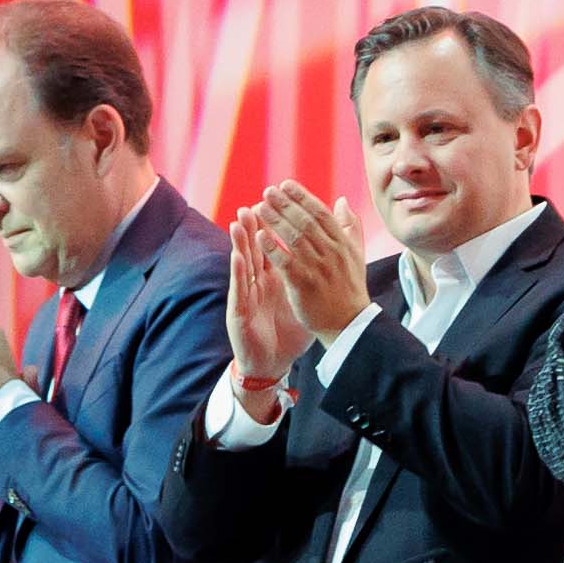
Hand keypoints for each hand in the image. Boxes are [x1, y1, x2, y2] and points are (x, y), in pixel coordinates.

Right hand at [224, 215, 305, 410]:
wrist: (270, 361)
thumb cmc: (285, 329)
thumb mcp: (300, 298)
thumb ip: (309, 273)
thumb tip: (325, 251)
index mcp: (273, 276)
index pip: (273, 243)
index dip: (276, 223)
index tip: (280, 201)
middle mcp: (257, 282)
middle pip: (255, 247)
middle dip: (255, 225)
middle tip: (254, 201)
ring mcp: (247, 295)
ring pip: (242, 263)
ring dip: (240, 242)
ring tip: (238, 220)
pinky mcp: (238, 311)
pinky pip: (239, 289)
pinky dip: (238, 272)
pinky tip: (238, 257)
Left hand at [255, 179, 369, 341]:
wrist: (349, 323)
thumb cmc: (350, 287)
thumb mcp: (356, 254)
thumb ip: (350, 226)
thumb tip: (341, 201)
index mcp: (343, 243)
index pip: (321, 213)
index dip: (302, 196)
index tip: (285, 184)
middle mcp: (332, 253)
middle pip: (305, 221)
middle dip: (285, 204)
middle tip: (267, 191)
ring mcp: (318, 269)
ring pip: (294, 238)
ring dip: (275, 221)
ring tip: (259, 208)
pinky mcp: (305, 285)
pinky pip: (286, 262)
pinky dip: (272, 248)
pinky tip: (259, 236)